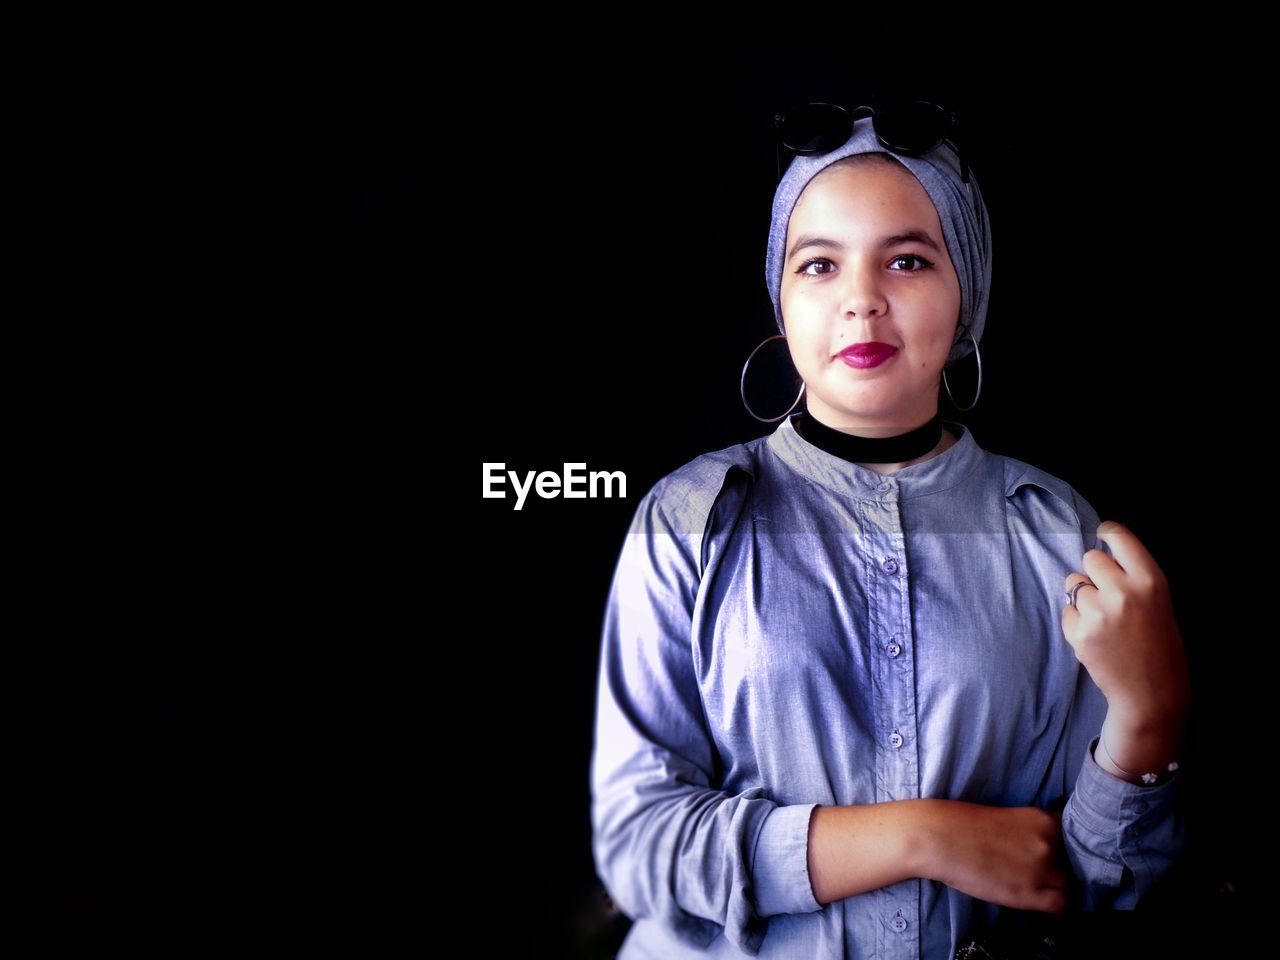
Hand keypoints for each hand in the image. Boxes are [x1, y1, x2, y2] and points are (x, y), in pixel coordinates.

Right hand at [922, 801, 1068, 913]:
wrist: (938, 837)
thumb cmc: (963, 824)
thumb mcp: (1007, 817)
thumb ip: (1032, 831)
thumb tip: (1046, 848)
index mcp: (1043, 819)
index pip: (1073, 838)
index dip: (1064, 847)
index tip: (1054, 853)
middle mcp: (1048, 843)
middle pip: (1073, 862)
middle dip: (1059, 866)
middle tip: (1036, 868)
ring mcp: (1040, 869)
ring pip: (1068, 884)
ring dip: (1053, 885)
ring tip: (1031, 883)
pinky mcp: (1027, 894)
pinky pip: (1060, 905)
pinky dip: (1052, 904)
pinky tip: (1035, 898)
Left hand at [1061, 521, 1189, 724]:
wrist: (1151, 692)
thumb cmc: (1159, 645)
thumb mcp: (1159, 603)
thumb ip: (1134, 577)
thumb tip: (1101, 553)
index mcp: (1151, 582)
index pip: (1120, 539)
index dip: (1109, 533)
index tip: (1103, 533)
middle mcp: (1123, 592)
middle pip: (1090, 557)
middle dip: (1096, 572)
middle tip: (1108, 593)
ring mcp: (1098, 612)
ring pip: (1074, 583)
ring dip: (1083, 596)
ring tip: (1104, 619)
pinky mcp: (1078, 631)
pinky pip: (1066, 610)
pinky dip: (1076, 620)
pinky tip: (1096, 637)